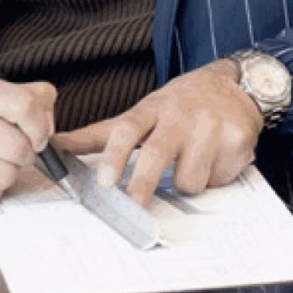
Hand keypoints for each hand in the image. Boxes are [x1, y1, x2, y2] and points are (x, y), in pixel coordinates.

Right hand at [0, 78, 56, 204]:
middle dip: (26, 153)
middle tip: (16, 150)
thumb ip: (39, 101)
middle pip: (19, 148)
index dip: (40, 127)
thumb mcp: (6, 93)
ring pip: (7, 175)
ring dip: (10, 171)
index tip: (39, 135)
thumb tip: (48, 130)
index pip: (25, 106)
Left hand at [53, 61, 262, 208]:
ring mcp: (209, 127)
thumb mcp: (143, 111)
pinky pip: (218, 178)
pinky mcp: (235, 139)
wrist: (234, 85)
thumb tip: (57, 144)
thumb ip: (101, 133)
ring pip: (189, 179)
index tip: (104, 180)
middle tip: (133, 207)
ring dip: (189, 181)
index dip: (114, 154)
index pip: (127, 128)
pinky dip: (216, 176)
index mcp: (152, 109)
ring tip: (194, 160)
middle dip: (142, 185)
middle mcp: (179, 116)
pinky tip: (217, 156)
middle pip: (155, 155)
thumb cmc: (182, 104)